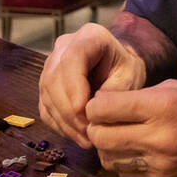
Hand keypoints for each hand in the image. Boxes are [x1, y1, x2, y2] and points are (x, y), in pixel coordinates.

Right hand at [37, 22, 146, 147]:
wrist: (118, 66)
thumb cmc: (125, 69)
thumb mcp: (130, 76)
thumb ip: (114, 91)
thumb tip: (93, 110)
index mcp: (89, 36)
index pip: (72, 58)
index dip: (73, 86)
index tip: (82, 110)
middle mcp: (64, 47)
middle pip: (54, 79)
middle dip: (68, 110)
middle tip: (87, 133)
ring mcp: (51, 64)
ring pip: (47, 94)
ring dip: (64, 121)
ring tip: (85, 139)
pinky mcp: (47, 84)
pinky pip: (45, 106)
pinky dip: (59, 124)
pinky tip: (75, 134)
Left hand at [85, 81, 176, 176]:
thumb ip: (141, 96)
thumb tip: (107, 103)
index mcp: (162, 107)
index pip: (103, 108)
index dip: (97, 104)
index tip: (102, 103)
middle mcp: (157, 138)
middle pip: (99, 137)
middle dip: (96, 127)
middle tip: (105, 122)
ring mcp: (158, 166)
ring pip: (108, 159)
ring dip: (108, 147)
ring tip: (121, 137)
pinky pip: (125, 175)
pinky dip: (125, 163)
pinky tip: (138, 152)